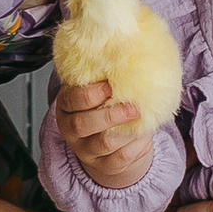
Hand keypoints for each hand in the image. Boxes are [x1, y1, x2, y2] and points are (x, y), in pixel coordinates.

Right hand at [51, 73, 155, 191]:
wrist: (107, 141)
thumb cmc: (103, 106)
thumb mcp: (97, 89)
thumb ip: (105, 74)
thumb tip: (128, 45)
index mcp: (66, 107)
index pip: (70, 101)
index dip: (89, 95)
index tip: (109, 86)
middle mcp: (71, 130)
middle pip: (82, 125)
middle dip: (109, 115)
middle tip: (132, 107)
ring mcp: (86, 150)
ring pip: (103, 144)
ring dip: (126, 131)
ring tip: (143, 118)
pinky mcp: (104, 166)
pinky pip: (120, 158)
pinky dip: (136, 145)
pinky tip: (146, 133)